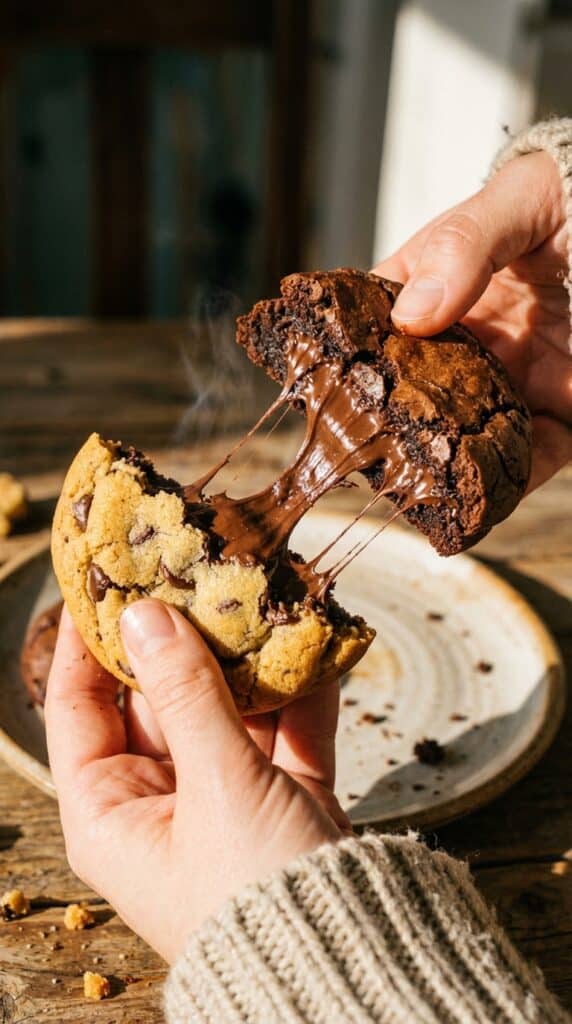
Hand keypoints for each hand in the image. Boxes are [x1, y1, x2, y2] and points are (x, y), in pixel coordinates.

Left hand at [45, 602, 348, 962]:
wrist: (357, 967)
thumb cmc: (259, 896)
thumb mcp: (218, 784)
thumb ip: (187, 692)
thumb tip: (144, 615)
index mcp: (113, 811)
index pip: (79, 706)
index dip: (87, 640)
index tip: (102, 577)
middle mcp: (162, 801)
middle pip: (160, 695)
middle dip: (185, 634)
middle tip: (198, 566)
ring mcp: (225, 797)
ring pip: (228, 705)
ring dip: (250, 654)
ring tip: (264, 588)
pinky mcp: (283, 796)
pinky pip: (285, 728)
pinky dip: (302, 689)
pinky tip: (319, 638)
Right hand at [373, 150, 571, 490]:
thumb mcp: (521, 201)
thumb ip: (464, 245)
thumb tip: (410, 318)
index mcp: (447, 277)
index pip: (382, 315)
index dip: (351, 348)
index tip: (328, 379)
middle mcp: (474, 334)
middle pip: (416, 385)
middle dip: (391, 419)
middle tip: (365, 448)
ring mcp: (516, 375)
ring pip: (465, 429)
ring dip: (442, 458)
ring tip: (413, 484)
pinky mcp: (561, 410)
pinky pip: (531, 456)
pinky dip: (507, 482)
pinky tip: (480, 496)